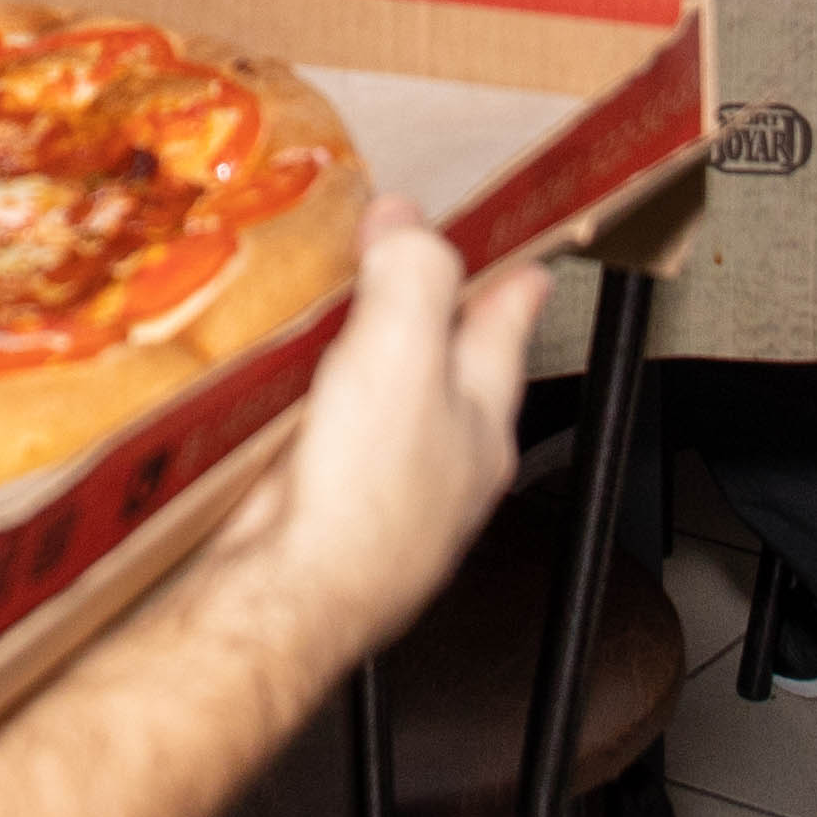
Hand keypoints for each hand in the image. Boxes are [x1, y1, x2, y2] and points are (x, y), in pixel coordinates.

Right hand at [224, 211, 538, 658]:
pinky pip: (340, 432)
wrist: (290, 594)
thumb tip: (407, 222)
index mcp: (482, 412)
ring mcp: (394, 486)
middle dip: (443, 312)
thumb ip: (414, 276)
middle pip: (457, 362)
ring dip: (380, 355)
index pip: (511, 323)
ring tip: (351, 310)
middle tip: (420, 258)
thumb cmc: (364, 498)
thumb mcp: (402, 353)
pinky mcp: (335, 505)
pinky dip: (328, 400)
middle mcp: (448, 454)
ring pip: (399, 399)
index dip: (516, 275)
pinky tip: (297, 391)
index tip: (526, 250)